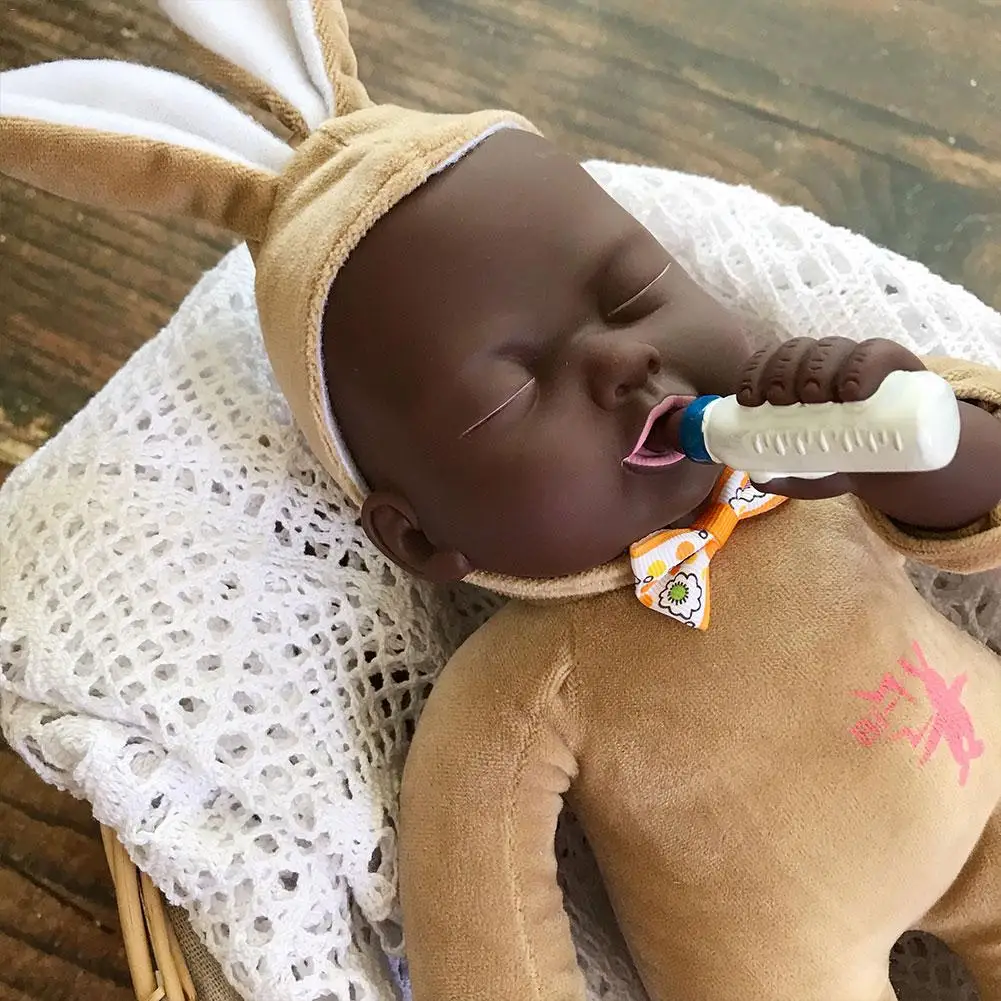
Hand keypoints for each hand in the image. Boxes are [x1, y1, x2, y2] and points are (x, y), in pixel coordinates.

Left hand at [736, 336, 1000, 529]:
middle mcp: (827, 364)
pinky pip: (877, 352)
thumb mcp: (815, 472)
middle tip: (783, 400)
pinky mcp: (897, 365)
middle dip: (782, 372)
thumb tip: (757, 481)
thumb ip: (788, 477)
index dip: (755, 372)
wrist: (903, 464)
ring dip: (816, 369)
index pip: (771, 362)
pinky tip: (851, 389)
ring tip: (816, 398)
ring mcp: (860, 362)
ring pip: (831, 348)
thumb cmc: (848, 457)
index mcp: (798, 379)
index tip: (749, 399)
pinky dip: (862, 365)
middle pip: (798, 353)